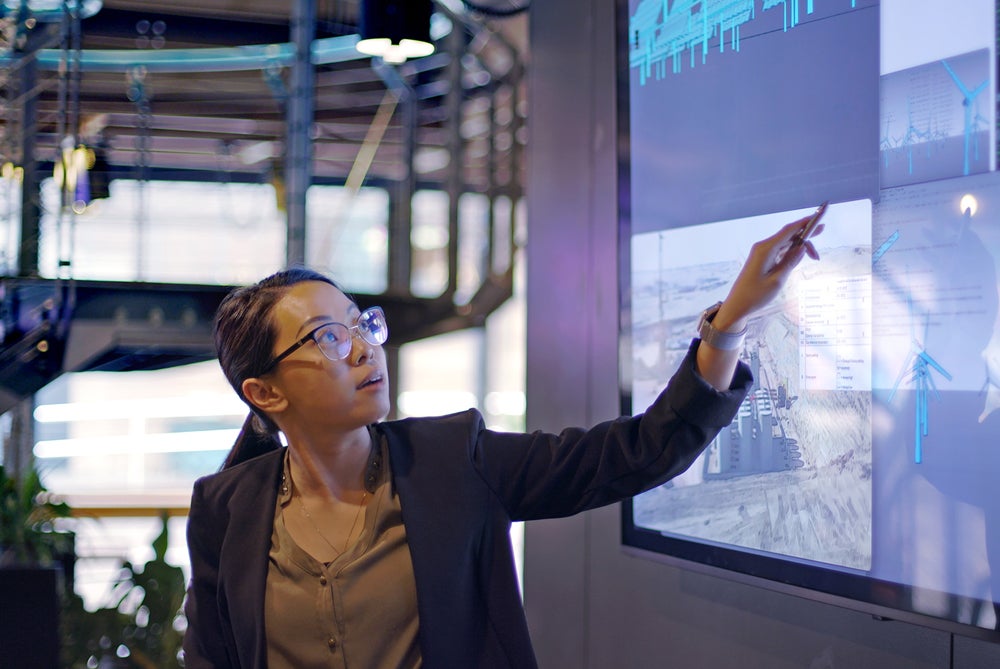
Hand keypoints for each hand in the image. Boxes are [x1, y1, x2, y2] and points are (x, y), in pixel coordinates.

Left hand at [711, 216, 823, 331]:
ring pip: (785, 243)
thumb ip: (790, 262)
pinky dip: (791, 252)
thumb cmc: (755, 295)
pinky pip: (780, 250)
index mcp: (765, 249)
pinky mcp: (762, 259)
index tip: (818, 217)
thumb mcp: (777, 280)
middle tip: (823, 229)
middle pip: (788, 235)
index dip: (804, 223)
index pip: (788, 230)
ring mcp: (762, 253)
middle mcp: (763, 247)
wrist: (738, 305)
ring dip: (800, 246)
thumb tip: (802, 247)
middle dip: (805, 233)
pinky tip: (801, 257)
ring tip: (815, 256)